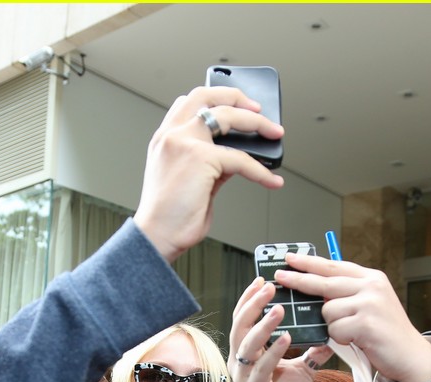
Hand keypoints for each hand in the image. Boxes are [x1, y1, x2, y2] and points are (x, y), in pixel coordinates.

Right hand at [134, 87, 284, 262]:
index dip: (214, 97)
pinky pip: (241, 158)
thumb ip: (211, 164)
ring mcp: (185, 142)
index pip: (188, 102)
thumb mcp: (190, 181)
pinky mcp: (201, 158)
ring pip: (228, 116)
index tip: (234, 103)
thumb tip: (236, 157)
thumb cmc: (169, 217)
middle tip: (258, 109)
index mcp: (164, 139)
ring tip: (273, 132)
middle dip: (237, 96)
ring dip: (256, 122)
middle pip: (206, 96)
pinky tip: (271, 180)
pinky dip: (261, 170)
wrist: (157, 236)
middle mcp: (171, 135)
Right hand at [228, 277, 332, 381]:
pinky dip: (274, 352)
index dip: (250, 299)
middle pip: (240, 326)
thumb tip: (331, 334)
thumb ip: (312, 351)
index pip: (244, 319)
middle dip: (253, 304)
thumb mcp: (302, 370)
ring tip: (278, 308)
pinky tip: (287, 339)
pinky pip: (262, 369)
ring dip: (263, 324)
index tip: (262, 280)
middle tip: (269, 286)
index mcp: (248, 353)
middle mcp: (241, 362)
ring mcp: (246, 378)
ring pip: (247, 345)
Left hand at [274, 254, 430, 381]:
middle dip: (299, 281)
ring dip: (333, 326)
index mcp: (371, 279)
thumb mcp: (371, 305)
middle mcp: (371, 286)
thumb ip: (349, 294)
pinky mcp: (366, 322)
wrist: (412, 357)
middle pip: (324, 282)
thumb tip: (316, 291)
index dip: (309, 262)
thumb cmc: (386, 335)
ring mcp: (369, 303)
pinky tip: (358, 341)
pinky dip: (341, 339)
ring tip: (354, 333)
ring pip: (327, 311)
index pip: (334, 266)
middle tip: (278, 278)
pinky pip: (335, 329)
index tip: (290, 259)